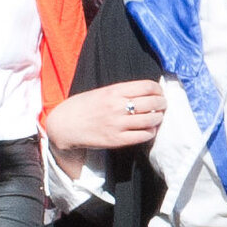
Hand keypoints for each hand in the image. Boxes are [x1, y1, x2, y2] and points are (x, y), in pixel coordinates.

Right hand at [47, 77, 168, 155]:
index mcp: (114, 91)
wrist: (64, 125)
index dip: (158, 89)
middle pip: (153, 102)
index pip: (147, 86)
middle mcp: (117, 106)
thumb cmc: (83, 106)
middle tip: (162, 105)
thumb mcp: (101, 92)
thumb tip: (146, 92)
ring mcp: (117, 124)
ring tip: (157, 117)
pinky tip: (148, 130)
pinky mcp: (116, 140)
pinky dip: (150, 132)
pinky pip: (142, 136)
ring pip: (151, 120)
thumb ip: (122, 92)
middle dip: (162, 104)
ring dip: (158, 118)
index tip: (159, 93)